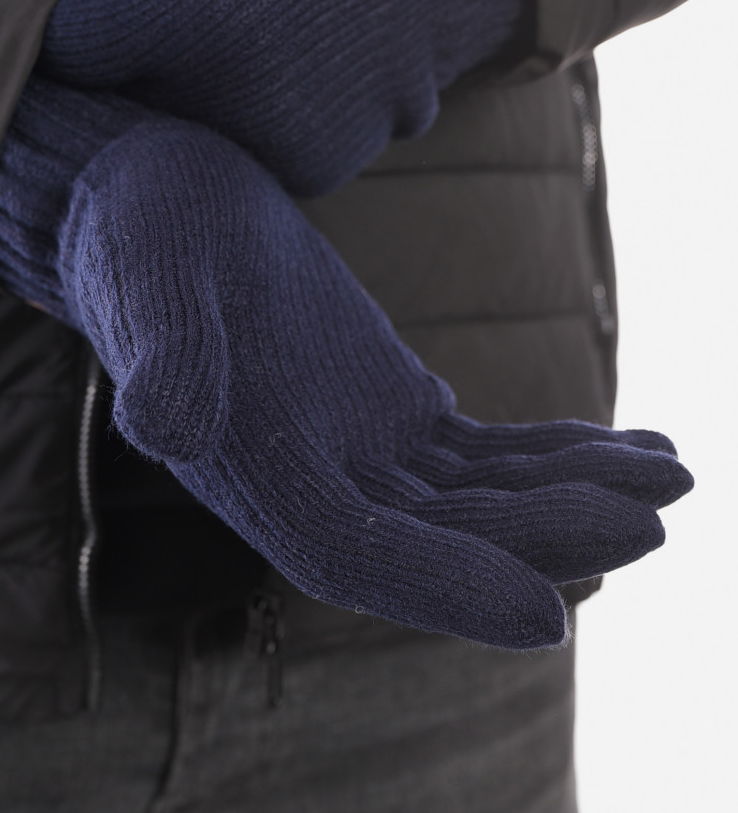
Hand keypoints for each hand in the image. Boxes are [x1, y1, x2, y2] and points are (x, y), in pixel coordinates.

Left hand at [0, 0, 524, 194]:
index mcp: (200, 25)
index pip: (68, 46)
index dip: (84, 5)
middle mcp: (238, 111)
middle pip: (122, 98)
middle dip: (141, 47)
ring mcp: (282, 153)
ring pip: (178, 130)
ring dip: (194, 84)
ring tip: (258, 19)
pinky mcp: (314, 174)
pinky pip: (235, 151)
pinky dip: (242, 114)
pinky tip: (289, 63)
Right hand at [45, 106, 691, 649]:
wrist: (155, 200)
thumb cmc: (139, 235)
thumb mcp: (146, 279)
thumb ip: (163, 355)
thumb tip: (165, 427)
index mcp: (256, 475)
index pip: (359, 560)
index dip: (448, 591)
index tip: (549, 613)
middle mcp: (316, 480)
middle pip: (447, 537)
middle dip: (549, 536)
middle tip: (654, 517)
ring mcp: (363, 448)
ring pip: (481, 500)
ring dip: (575, 497)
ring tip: (673, 475)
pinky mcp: (393, 406)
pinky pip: (487, 452)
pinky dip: (558, 454)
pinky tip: (632, 445)